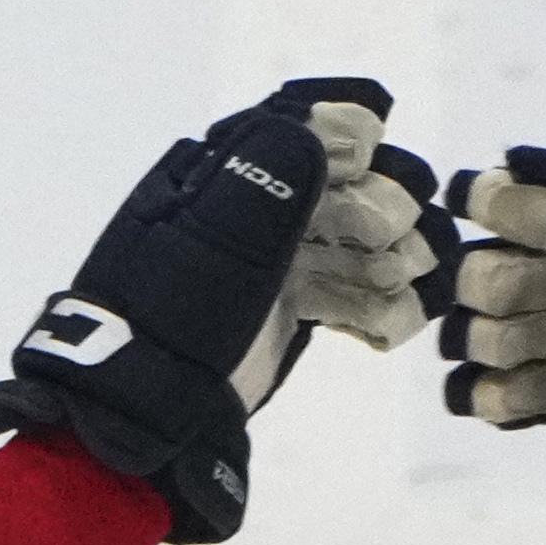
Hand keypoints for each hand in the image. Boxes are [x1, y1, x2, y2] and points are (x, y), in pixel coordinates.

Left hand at [0, 77, 422, 544]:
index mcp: (215, 176)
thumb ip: (270, 180)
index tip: (373, 152)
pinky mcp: (282, 312)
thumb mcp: (215, 243)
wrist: (143, 419)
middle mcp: (245, 211)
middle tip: (396, 241)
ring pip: (347, 243)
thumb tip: (329, 125)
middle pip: (335, 187)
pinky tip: (384, 329)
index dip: (343, 137)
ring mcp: (266, 264)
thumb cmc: (170, 323)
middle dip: (377, 207)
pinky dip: (370, 308)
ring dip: (385, 261)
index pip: (292, 131)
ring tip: (403, 285)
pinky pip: (339, 293)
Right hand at [440, 152, 545, 537]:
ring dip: (489, 347)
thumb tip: (539, 200)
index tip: (468, 207)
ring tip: (513, 367)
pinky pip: (530, 391)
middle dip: (490, 290)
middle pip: (498, 271)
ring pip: (502, 331)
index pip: (532, 198)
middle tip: (519, 318)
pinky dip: (503, 400)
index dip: (492, 198)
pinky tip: (496, 406)